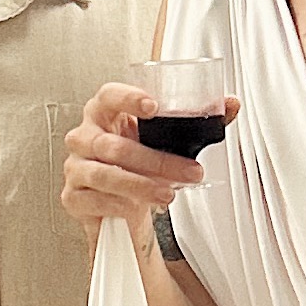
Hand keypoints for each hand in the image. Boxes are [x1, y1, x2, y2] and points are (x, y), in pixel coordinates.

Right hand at [60, 80, 236, 233]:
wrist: (118, 201)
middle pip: (115, 145)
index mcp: (104, 113)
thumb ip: (197, 120)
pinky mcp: (73, 197)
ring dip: (141, 186)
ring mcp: (75, 167)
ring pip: (106, 174)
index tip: (154, 107)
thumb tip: (232, 104)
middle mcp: (84, 137)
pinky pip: (94, 200)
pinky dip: (118, 205)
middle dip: (157, 161)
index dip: (128, 98)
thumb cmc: (138, 161)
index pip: (108, 96)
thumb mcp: (165, 139)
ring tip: (168, 195)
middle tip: (190, 172)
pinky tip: (136, 209)